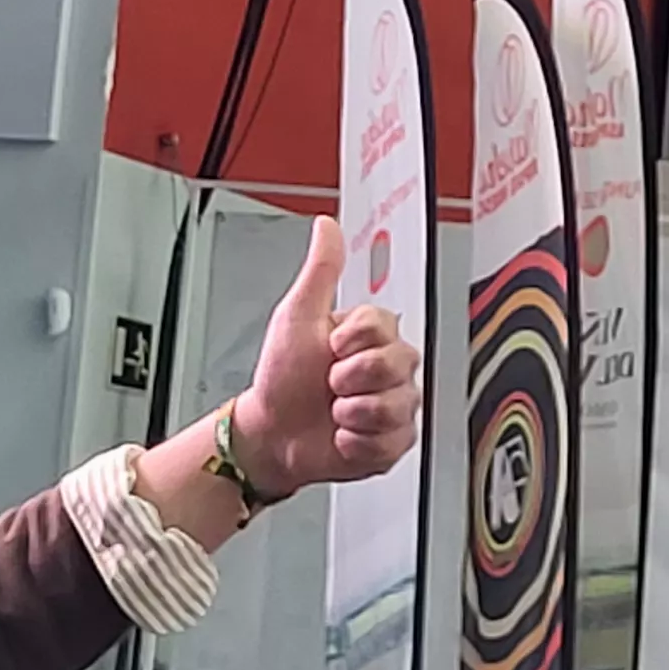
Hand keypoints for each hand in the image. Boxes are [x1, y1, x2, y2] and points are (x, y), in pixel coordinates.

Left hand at [235, 217, 424, 493]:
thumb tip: (327, 227)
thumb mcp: (297, 317)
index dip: (349, 342)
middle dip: (349, 379)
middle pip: (394, 364)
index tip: (329, 348)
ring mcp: (395, 405)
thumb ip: (321, 271)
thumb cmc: (282, 378)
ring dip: (352, 413)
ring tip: (335, 411)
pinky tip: (343, 435)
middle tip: (330, 383)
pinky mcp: (394, 440)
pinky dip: (357, 443)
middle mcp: (390, 368)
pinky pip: (391, 440)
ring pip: (395, 405)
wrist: (273, 434)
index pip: (383, 326)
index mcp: (372, 335)